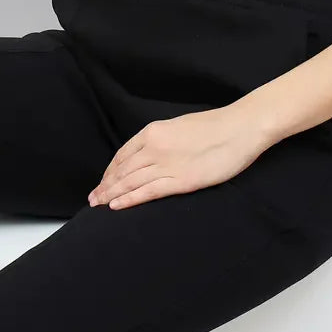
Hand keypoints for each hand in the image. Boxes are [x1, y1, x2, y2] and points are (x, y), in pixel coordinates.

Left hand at [87, 104, 268, 209]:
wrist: (240, 128)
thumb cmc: (215, 126)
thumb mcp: (179, 127)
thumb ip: (162, 140)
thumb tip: (151, 152)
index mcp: (153, 132)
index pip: (122, 154)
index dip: (110, 171)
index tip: (103, 181)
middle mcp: (154, 147)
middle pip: (122, 170)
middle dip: (105, 185)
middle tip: (92, 198)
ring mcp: (166, 165)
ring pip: (130, 182)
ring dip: (111, 194)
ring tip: (98, 205)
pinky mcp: (180, 181)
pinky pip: (148, 192)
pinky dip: (129, 199)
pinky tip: (116, 206)